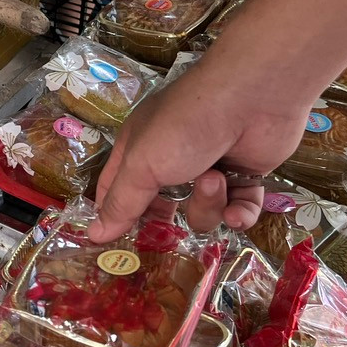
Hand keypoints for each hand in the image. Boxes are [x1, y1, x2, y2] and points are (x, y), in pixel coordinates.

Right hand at [89, 58, 306, 242]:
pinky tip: (237, 211)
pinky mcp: (246, 176)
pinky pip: (238, 211)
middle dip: (166, 221)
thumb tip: (93, 235)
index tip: (113, 248)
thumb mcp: (143, 165)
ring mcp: (210, 168)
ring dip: (207, 203)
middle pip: (160, 207)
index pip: (115, 190)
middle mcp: (172, 159)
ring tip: (215, 179)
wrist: (252, 99)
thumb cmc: (184, 127)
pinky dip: (239, 214)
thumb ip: (121, 203)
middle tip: (169, 238)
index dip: (113, 216)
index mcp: (138, 150)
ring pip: (201, 211)